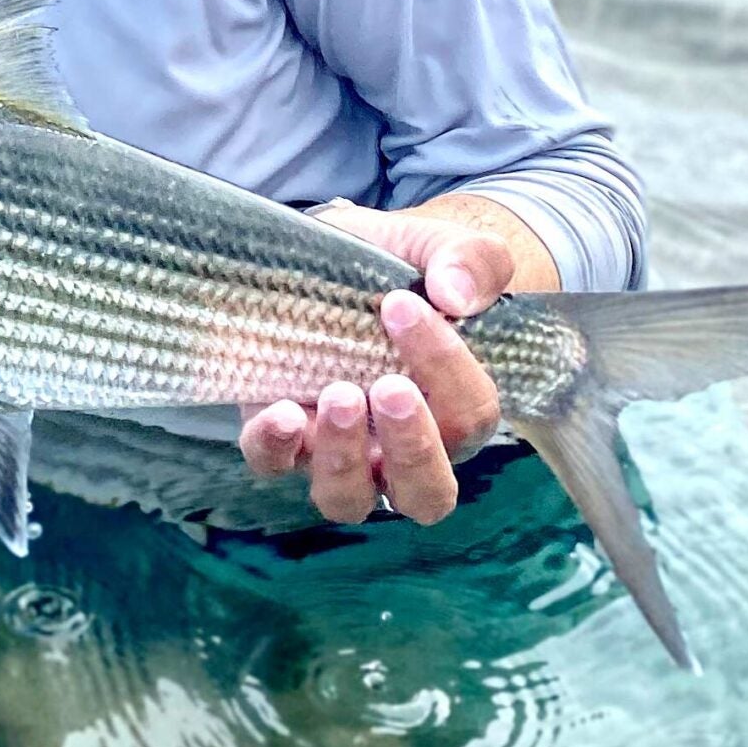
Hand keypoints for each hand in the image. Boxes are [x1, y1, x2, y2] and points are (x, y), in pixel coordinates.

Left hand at [237, 203, 520, 525]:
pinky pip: (273, 464)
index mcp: (454, 411)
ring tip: (338, 395)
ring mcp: (337, 451)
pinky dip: (275, 446)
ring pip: (348, 498)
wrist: (331, 259)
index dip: (447, 368)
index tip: (403, 306)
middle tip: (391, 387)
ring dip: (344, 457)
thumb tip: (455, 295)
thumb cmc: (400, 267)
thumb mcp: (440, 248)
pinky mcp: (280, 435)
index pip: (469, 417)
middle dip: (413, 447)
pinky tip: (280, 412)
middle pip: (426, 494)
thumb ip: (473, 261)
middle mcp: (399, 449)